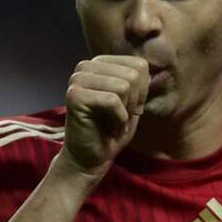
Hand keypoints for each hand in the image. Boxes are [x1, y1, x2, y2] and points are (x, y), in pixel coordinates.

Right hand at [62, 55, 148, 174]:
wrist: (91, 158)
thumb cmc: (113, 130)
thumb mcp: (133, 102)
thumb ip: (139, 82)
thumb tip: (147, 68)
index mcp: (100, 63)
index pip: (139, 65)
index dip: (142, 91)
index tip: (129, 108)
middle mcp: (86, 66)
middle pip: (133, 75)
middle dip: (134, 102)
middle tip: (121, 118)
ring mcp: (77, 79)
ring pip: (124, 86)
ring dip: (125, 111)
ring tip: (114, 122)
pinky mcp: (74, 95)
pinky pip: (112, 100)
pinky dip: (118, 119)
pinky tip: (109, 128)